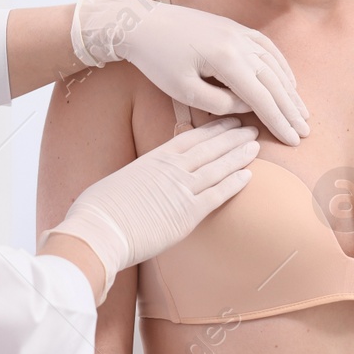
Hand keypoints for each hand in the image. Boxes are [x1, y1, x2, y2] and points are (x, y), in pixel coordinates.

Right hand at [38, 117, 259, 300]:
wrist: (98, 230)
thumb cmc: (98, 209)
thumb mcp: (119, 181)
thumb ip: (138, 177)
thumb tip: (138, 181)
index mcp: (154, 159)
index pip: (190, 138)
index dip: (212, 129)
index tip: (227, 123)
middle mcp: (171, 169)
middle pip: (209, 148)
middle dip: (232, 137)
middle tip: (250, 128)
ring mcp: (181, 190)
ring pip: (218, 167)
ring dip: (238, 156)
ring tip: (255, 146)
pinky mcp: (187, 214)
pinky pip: (217, 195)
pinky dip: (234, 184)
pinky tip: (249, 175)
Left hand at [70, 0, 310, 145]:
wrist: (141, 22)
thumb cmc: (156, 58)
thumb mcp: (184, 90)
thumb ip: (220, 103)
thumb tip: (248, 106)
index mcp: (227, 59)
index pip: (262, 97)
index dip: (279, 121)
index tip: (293, 140)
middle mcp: (239, 43)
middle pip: (274, 81)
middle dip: (290, 108)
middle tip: (305, 131)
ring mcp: (238, 32)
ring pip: (274, 64)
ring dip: (289, 89)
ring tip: (301, 110)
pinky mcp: (233, 27)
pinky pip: (266, 47)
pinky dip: (280, 65)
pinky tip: (287, 79)